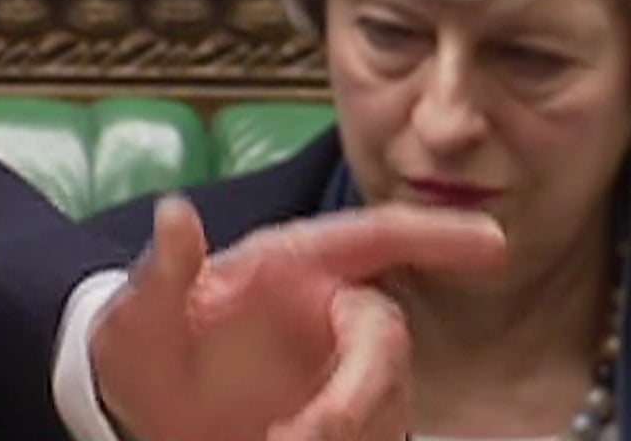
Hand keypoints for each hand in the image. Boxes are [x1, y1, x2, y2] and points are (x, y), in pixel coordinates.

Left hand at [91, 195, 507, 440]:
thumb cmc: (142, 346)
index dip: (436, 236)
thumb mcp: (137, 313)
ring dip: (350, 430)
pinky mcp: (342, 424)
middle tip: (306, 437)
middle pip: (385, 338)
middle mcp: (327, 312)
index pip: (375, 237)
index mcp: (291, 264)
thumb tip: (174, 213)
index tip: (493, 243)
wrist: (139, 413)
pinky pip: (377, 435)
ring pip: (386, 398)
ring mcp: (338, 371)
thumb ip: (161, 268)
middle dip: (360, 390)